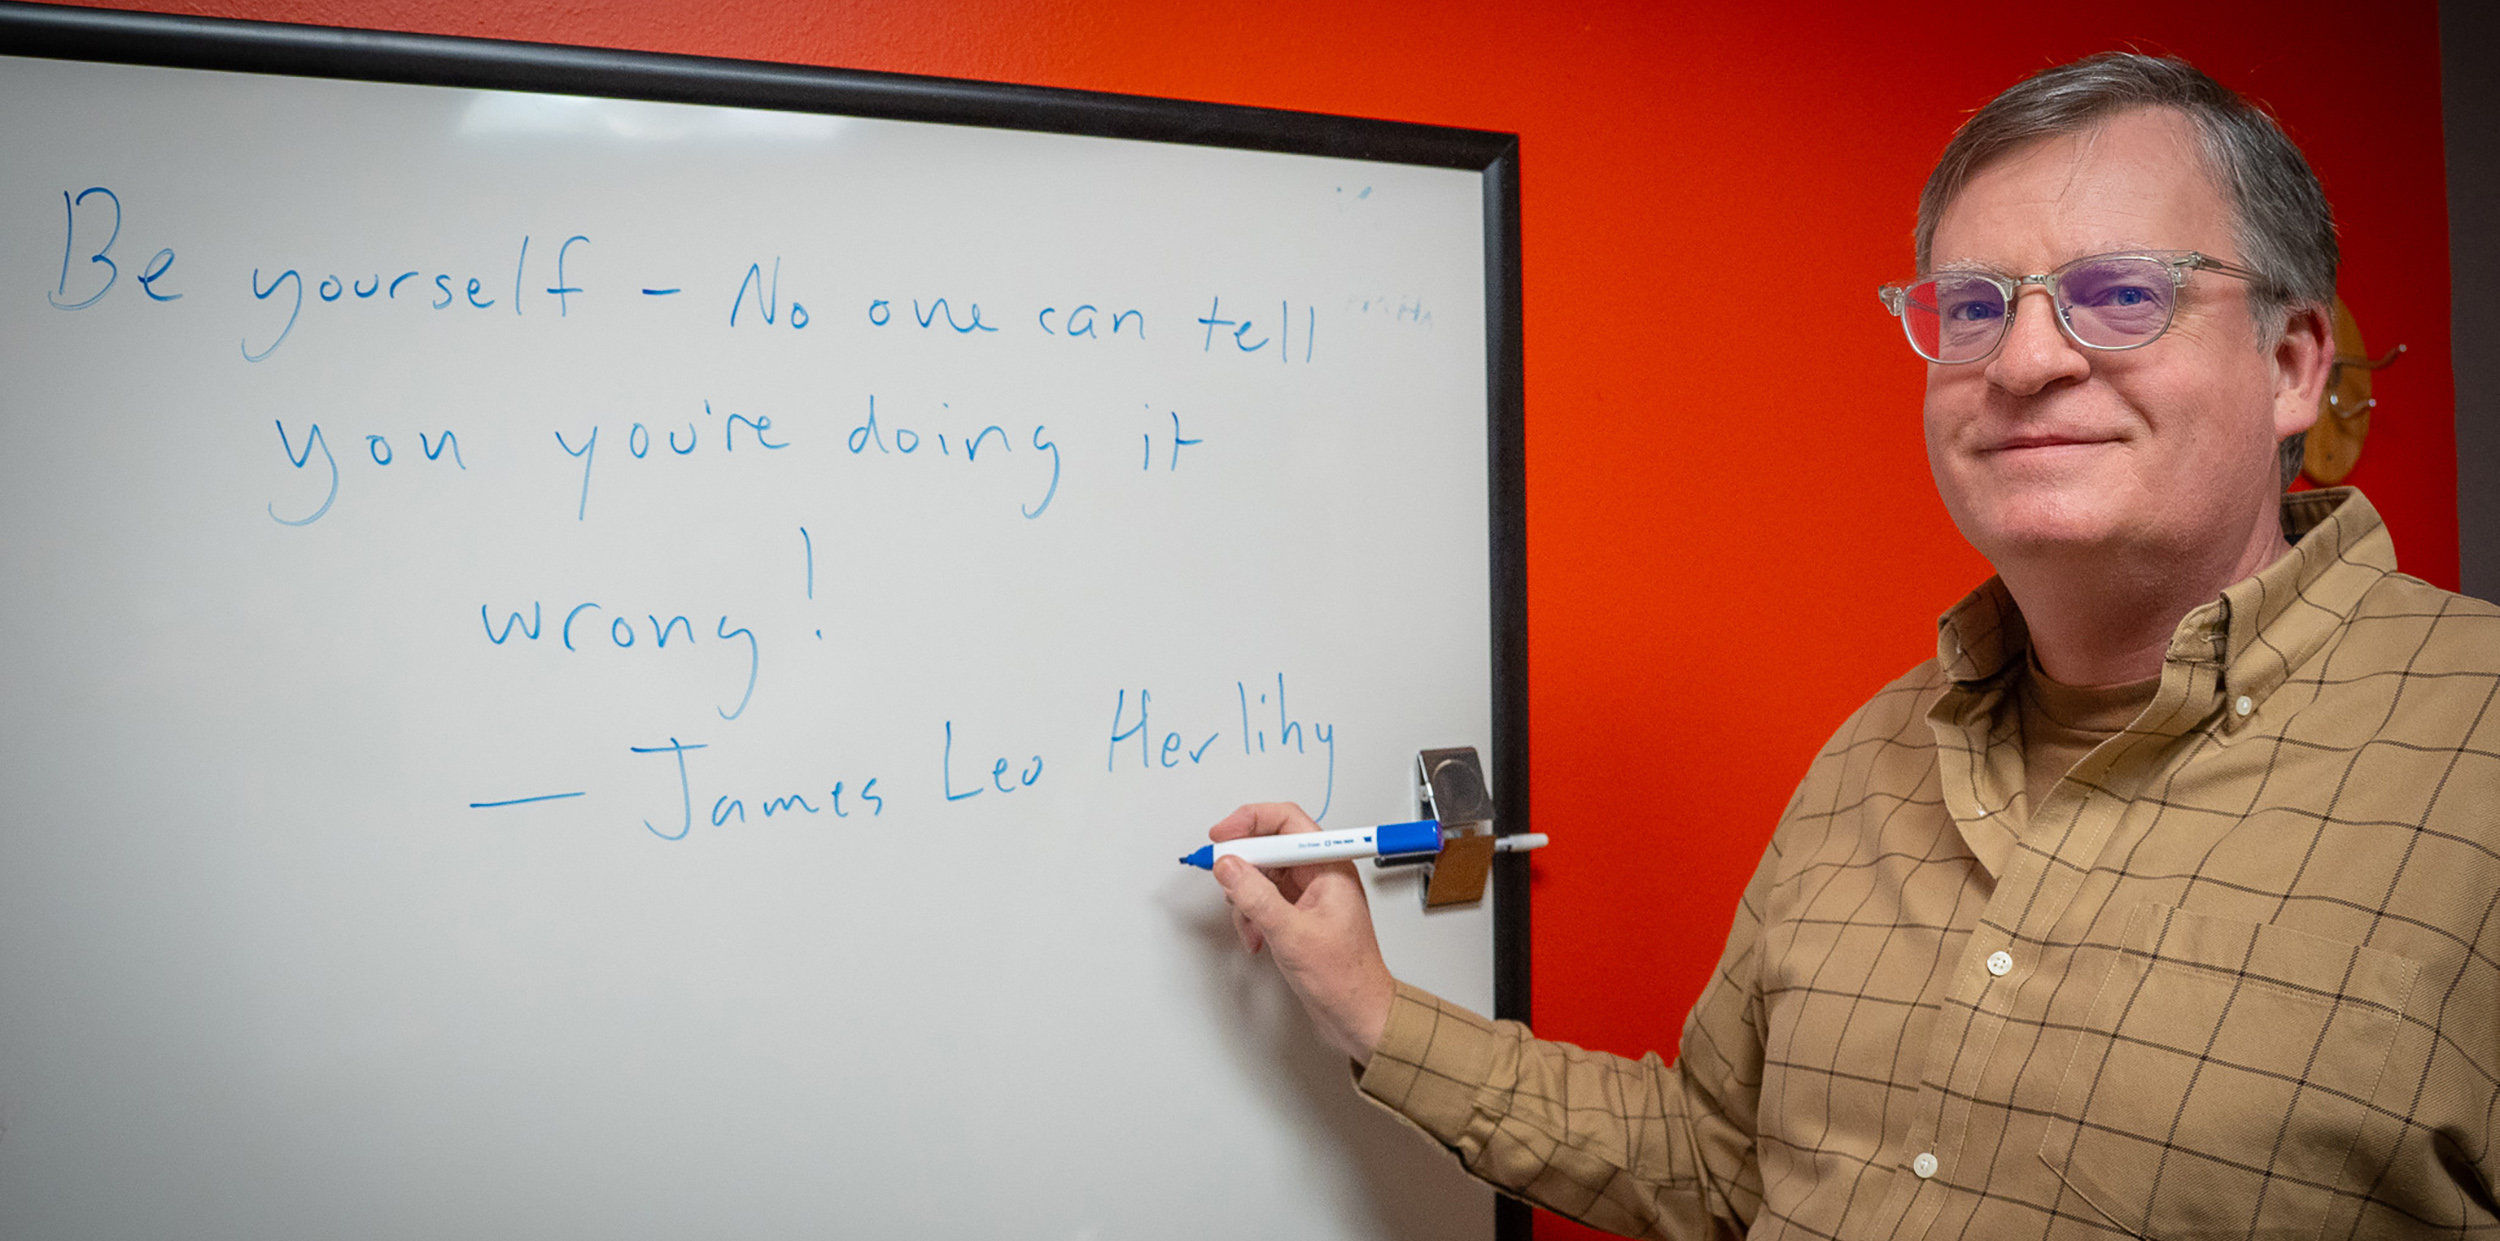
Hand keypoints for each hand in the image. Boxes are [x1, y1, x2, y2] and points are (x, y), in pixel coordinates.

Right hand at [1207, 802, 1396, 1064]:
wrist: (1357, 1016)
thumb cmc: (1345, 978)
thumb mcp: (1292, 933)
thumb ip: (1256, 896)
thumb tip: (1228, 866)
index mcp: (1330, 866)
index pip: (1286, 821)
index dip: (1250, 822)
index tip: (1221, 837)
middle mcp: (1320, 875)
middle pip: (1270, 847)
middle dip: (1243, 867)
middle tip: (1223, 879)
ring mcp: (1308, 896)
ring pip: (1262, 876)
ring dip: (1245, 899)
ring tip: (1249, 925)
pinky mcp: (1298, 916)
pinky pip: (1263, 901)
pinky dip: (1251, 917)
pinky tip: (1255, 940)